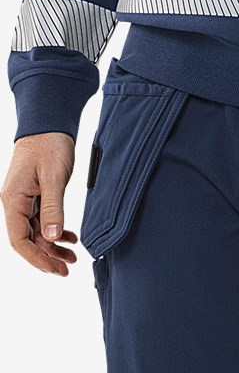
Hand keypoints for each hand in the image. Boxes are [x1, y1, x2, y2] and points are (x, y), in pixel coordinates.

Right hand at [1, 133, 77, 274]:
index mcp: (13, 200)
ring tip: (72, 257)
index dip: (36, 258)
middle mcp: (15, 202)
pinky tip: (70, 236)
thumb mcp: (53, 176)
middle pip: (27, 239)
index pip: (20, 240)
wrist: (49, 120)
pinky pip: (42, 219)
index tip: (54, 269)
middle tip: (66, 270)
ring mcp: (24, 198)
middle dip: (46, 256)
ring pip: (36, 231)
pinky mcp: (35, 193)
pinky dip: (55, 229)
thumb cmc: (49, 143)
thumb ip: (53, 208)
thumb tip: (51, 238)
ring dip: (52, 245)